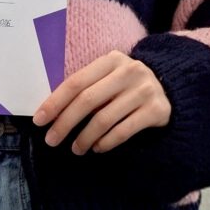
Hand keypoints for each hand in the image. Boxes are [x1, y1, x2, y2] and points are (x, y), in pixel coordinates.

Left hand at [32, 51, 170, 155]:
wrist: (169, 90)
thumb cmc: (126, 85)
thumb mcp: (109, 77)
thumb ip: (87, 87)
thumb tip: (52, 111)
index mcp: (111, 59)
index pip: (76, 82)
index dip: (55, 102)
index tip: (39, 120)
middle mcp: (128, 71)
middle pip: (88, 100)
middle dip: (65, 122)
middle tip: (51, 140)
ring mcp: (144, 90)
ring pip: (104, 119)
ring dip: (85, 137)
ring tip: (76, 149)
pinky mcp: (156, 110)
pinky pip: (123, 131)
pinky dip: (106, 142)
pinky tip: (97, 148)